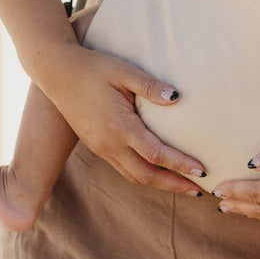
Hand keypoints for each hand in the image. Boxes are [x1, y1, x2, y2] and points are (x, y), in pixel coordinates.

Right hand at [45, 41, 207, 194]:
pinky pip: (123, 169)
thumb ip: (150, 86)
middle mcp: (109, 144)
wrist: (58, 73)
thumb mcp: (124, 71)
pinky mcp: (96, 147)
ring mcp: (100, 148)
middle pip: (147, 175)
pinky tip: (157, 173)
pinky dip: (143, 176)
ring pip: (134, 176)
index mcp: (119, 127)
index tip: (201, 172)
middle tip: (200, 190)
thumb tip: (177, 98)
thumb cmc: (94, 68)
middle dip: (175, 185)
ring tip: (183, 187)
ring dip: (160, 184)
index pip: (156, 154)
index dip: (181, 165)